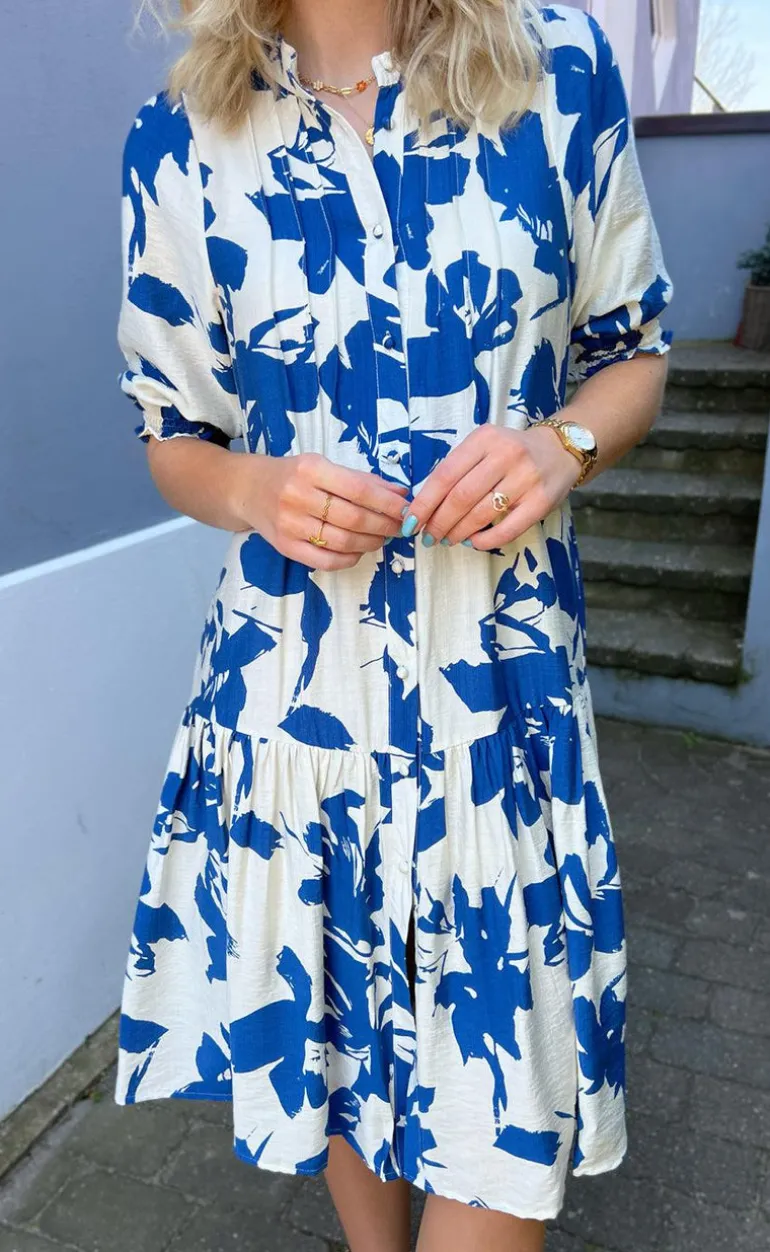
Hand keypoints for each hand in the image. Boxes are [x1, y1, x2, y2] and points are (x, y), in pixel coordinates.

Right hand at [236, 452, 409, 569]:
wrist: (247, 489)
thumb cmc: (291, 475)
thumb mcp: (322, 466)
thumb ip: (360, 480)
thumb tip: (400, 494)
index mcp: (310, 469)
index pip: (359, 490)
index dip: (388, 503)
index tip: (406, 509)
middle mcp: (297, 496)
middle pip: (354, 518)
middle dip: (385, 526)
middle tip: (400, 527)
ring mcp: (290, 524)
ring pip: (343, 542)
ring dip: (371, 543)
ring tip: (382, 538)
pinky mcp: (285, 547)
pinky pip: (325, 561)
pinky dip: (350, 558)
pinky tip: (359, 550)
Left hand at [402, 424, 583, 549]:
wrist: (560, 451)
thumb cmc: (510, 452)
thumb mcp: (483, 447)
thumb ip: (457, 469)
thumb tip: (424, 506)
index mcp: (484, 439)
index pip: (445, 474)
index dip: (424, 503)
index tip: (411, 522)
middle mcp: (506, 455)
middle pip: (461, 497)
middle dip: (438, 522)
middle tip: (428, 536)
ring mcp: (526, 478)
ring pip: (481, 514)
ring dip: (458, 532)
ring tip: (448, 539)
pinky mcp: (541, 501)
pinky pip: (508, 529)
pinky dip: (486, 541)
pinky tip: (474, 542)